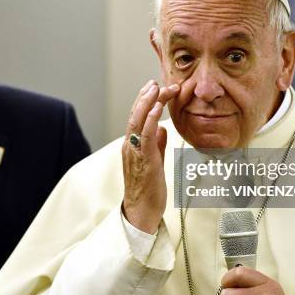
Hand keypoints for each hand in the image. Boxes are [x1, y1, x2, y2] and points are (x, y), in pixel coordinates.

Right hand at [121, 80, 179, 233]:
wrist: (141, 212)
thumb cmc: (148, 190)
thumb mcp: (155, 162)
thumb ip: (158, 144)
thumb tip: (164, 129)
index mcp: (132, 145)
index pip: (137, 117)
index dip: (146, 101)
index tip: (156, 88)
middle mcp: (130, 146)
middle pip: (136, 115)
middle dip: (146, 96)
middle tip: (156, 82)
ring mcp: (135, 152)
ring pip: (138, 121)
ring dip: (147, 102)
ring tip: (156, 87)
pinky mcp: (144, 160)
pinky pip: (146, 135)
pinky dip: (151, 119)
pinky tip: (157, 108)